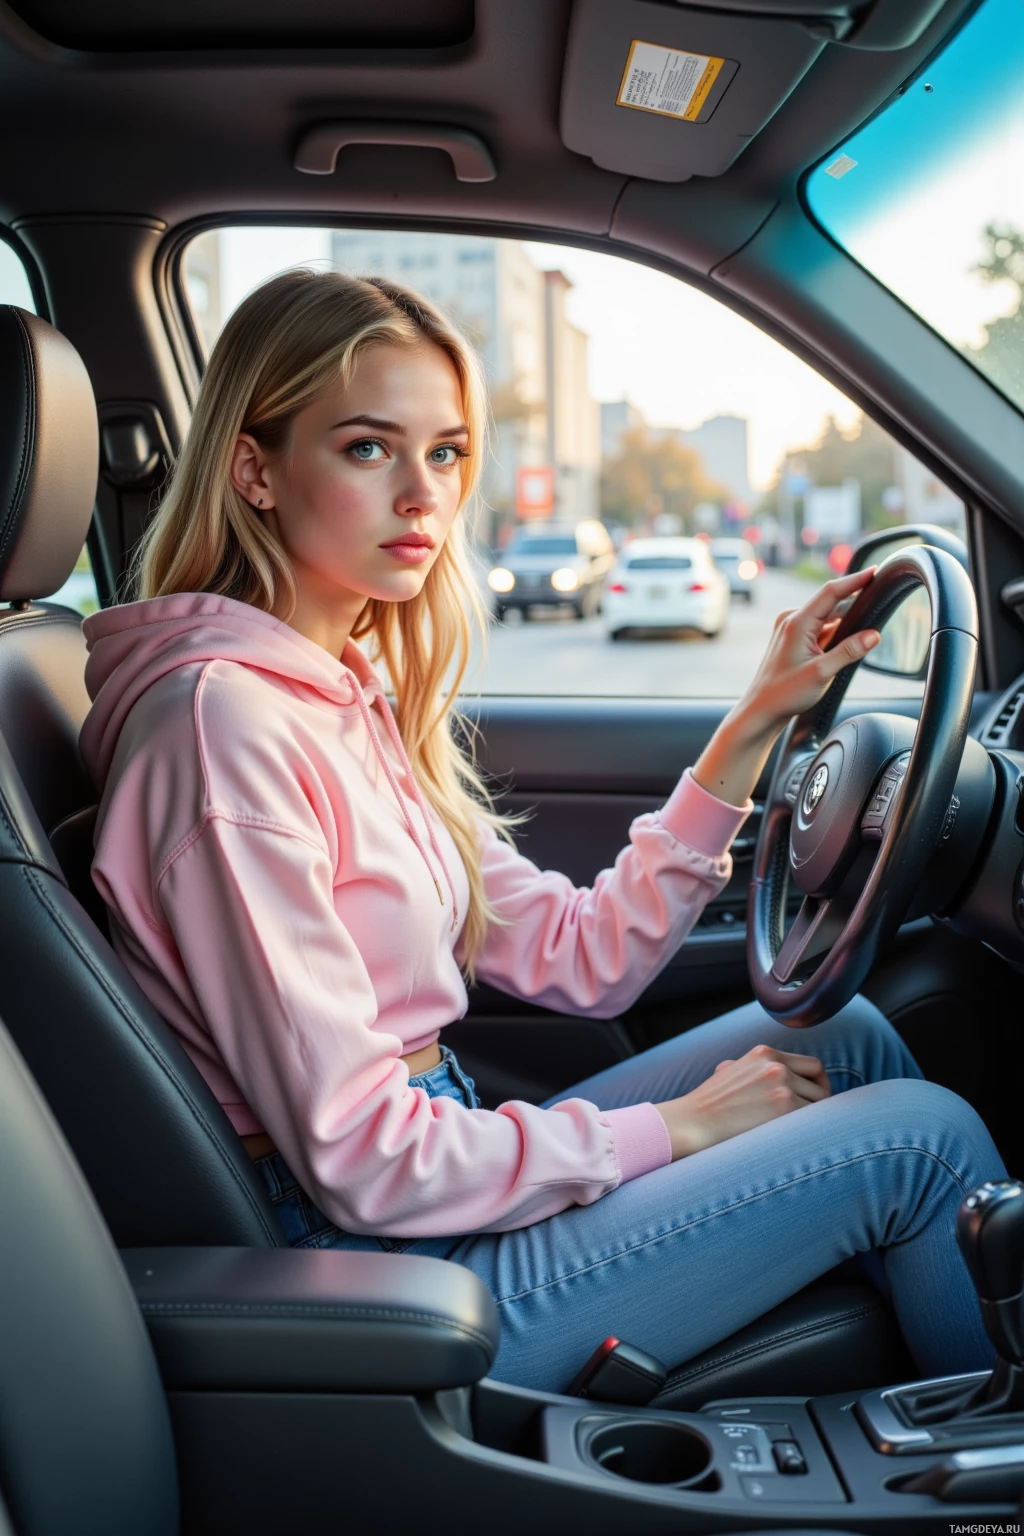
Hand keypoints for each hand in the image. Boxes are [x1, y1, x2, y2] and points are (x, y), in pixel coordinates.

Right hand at [655, 1044, 831, 1159]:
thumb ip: (755, 1067)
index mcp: (764, 1053)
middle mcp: (776, 1064)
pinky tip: (796, 1138)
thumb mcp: (730, 1070)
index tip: (812, 1100)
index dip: (816, 1084)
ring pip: (821, 1102)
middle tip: (810, 1120)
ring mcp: (782, 1083)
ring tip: (799, 1131)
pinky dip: (810, 1129)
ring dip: (814, 1118)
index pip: (811, 1065)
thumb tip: (780, 1075)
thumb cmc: (708, 1104)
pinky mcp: (784, 1106)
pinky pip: (814, 1119)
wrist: (692, 1122)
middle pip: (820, 1081)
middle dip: (819, 1100)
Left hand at [732, 567, 880, 733]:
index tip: (875, 571)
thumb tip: (874, 635)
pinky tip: (846, 643)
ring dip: (845, 621)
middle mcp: (792, 619)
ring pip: (827, 616)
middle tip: (879, 604)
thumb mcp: (822, 673)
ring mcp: (791, 628)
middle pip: (831, 603)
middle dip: (855, 604)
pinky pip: (820, 627)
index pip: (831, 592)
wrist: (761, 710)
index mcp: (797, 622)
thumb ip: (849, 651)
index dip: (855, 580)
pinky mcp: (793, 638)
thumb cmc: (785, 694)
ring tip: (864, 631)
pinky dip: (835, 632)